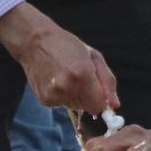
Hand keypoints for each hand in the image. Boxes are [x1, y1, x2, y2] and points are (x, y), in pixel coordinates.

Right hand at [0, 3, 118, 114]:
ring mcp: (54, 95)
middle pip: (87, 108)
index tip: (97, 92)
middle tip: (79, 77)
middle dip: (87, 96)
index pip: (98, 107)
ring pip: (75, 107)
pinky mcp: (44, 100)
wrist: (35, 42)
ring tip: (66, 77)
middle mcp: (67, 88)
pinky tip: (57, 81)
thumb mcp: (94, 56)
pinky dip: (63, 97)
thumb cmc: (67, 45)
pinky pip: (62, 105)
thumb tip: (115, 105)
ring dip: (75, 96)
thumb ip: (107, 81)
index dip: (100, 100)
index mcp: (82, 74)